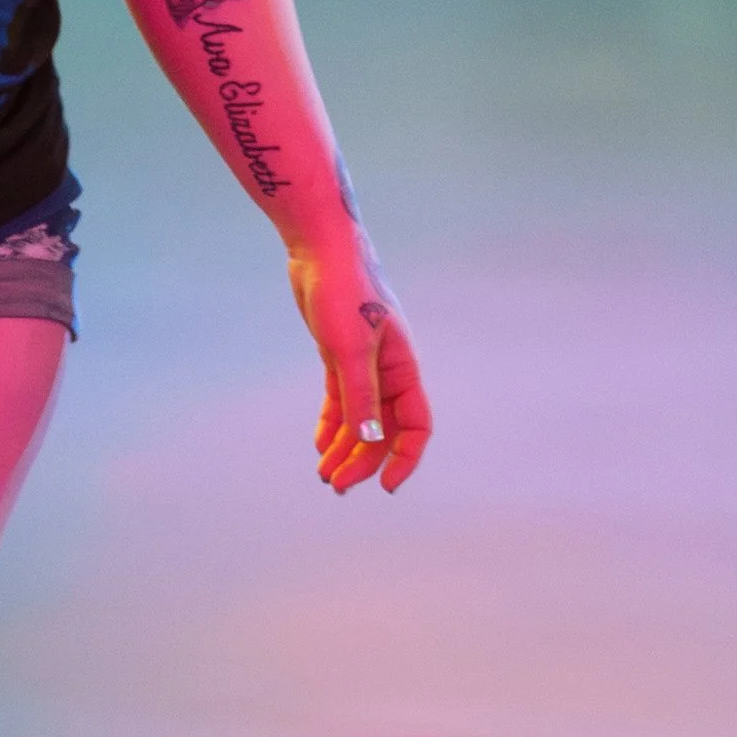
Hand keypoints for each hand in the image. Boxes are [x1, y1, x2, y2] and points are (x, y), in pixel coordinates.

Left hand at [291, 237, 432, 494]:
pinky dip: (332, 424)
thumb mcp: (350, 348)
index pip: (415, 424)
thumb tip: (369, 437)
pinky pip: (341, 400)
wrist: (321, 250)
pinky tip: (320, 445)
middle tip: (335, 484)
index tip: (386, 486)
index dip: (405, 457)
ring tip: (325, 475)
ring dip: (345, 447)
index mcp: (404, 367)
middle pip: (383, 428)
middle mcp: (389, 369)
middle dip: (363, 459)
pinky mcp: (339, 356)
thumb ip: (360, 393)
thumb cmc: (342, 291)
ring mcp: (364, 363)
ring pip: (360, 417)